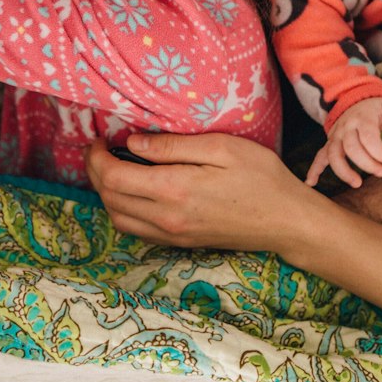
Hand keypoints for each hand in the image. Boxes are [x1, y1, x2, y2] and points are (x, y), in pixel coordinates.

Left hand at [88, 133, 333, 252]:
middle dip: (95, 171)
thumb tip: (133, 142)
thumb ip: (173, 145)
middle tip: (100, 149)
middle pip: (109, 198)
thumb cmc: (261, 178)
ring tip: (112, 168)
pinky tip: (132, 192)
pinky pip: (135, 230)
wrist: (285, 221)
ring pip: (117, 218)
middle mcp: (165, 218)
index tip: (99, 138)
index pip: (113, 176)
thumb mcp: (221, 147)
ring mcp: (171, 235)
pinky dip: (122, 210)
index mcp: (173, 189)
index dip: (96, 156)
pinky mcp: (179, 243)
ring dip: (106, 193)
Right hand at [308, 97, 381, 186]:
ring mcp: (336, 136)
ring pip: (333, 154)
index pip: (368, 137)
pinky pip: (319, 156)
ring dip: (343, 171)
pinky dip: (314, 169)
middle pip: (351, 148)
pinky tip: (311, 183)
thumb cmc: (375, 108)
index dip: (379, 152)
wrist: (354, 99)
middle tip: (381, 172)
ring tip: (356, 184)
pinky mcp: (330, 143)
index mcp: (362, 118)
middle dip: (366, 163)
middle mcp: (346, 127)